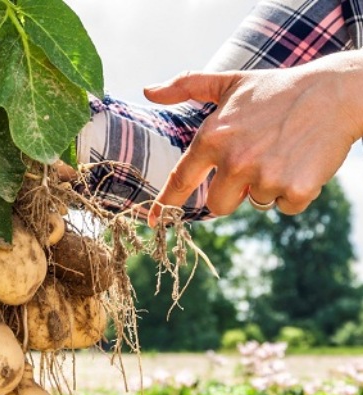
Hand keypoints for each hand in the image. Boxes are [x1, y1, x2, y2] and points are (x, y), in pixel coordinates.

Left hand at [144, 50, 362, 226]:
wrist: (334, 93)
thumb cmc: (276, 90)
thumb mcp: (229, 83)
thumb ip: (186, 87)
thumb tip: (148, 91)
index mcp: (212, 139)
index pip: (181, 181)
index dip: (165, 205)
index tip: (153, 222)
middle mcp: (234, 161)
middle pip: (218, 205)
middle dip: (234, 193)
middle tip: (256, 162)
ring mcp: (265, 177)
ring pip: (256, 204)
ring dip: (268, 187)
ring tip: (283, 153)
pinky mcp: (295, 189)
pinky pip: (286, 207)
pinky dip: (295, 191)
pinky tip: (302, 162)